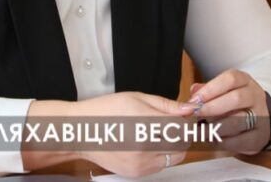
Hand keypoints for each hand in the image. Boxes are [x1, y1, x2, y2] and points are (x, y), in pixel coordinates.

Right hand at [23, 92, 194, 176]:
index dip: (185, 121)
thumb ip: (166, 105)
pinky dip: (159, 155)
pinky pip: (160, 166)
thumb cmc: (105, 111)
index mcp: (146, 124)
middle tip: (170, 125)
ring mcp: (140, 163)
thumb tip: (189, 109)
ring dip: (172, 146)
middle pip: (181, 144)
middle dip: (180, 134)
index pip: (182, 127)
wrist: (81, 132)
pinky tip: (145, 144)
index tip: (182, 116)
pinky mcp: (136, 173)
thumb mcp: (136, 98)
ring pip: (174, 157)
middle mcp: (145, 147)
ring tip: (156, 134)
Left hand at [190, 69, 269, 154]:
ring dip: (215, 127)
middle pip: (236, 98)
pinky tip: (212, 140)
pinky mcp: (259, 136)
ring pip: (238, 121)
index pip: (230, 79)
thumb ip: (208, 91)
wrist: (259, 121)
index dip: (210, 89)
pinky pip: (240, 140)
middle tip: (194, 115)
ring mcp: (261, 116)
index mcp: (245, 81)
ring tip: (199, 131)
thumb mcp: (224, 91)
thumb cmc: (236, 104)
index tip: (193, 100)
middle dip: (211, 107)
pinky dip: (223, 141)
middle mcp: (255, 96)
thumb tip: (193, 91)